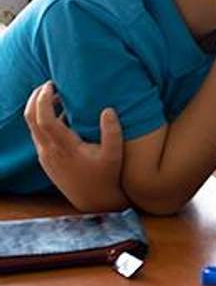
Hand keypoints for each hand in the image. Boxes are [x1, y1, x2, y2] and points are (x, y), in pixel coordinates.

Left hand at [23, 81, 127, 211]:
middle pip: (30, 119)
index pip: (44, 119)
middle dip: (35, 98)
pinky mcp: (46, 159)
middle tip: (50, 84)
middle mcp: (49, 151)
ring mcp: (45, 156)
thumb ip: (112, 132)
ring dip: (39, 108)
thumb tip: (107, 109)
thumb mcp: (114, 155)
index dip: (43, 100)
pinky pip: (39, 134)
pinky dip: (44, 120)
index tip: (52, 84)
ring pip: (32, 127)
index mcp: (64, 148)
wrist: (93, 201)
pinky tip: (62, 114)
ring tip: (56, 95)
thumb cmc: (106, 177)